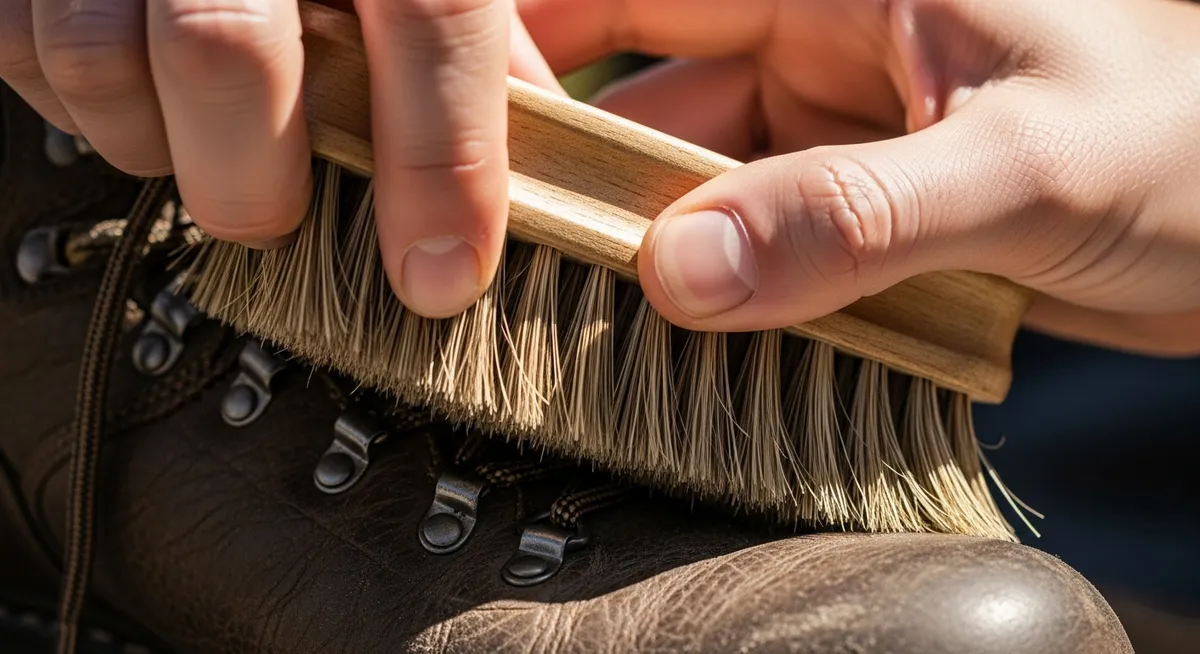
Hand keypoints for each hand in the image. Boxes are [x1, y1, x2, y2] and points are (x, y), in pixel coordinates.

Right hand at [0, 0, 561, 317]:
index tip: (441, 275)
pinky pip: (24, 50)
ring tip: (203, 147)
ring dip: (156, 146)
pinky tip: (140, 98)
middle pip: (228, 49)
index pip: (430, 14)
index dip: (442, 159)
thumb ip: (479, 51)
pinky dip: (85, 109)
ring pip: (100, 56)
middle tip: (275, 220)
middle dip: (256, 184)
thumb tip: (541, 167)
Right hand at [522, 0, 1199, 355]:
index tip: (463, 115)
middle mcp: (821, 41)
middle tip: (501, 246)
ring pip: (697, 183)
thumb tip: (685, 273)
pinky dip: (720, 290)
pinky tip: (681, 335)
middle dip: (583, 170)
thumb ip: (855, 215)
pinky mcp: (856, 210)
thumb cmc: (1194, 141)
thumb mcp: (1025, 166)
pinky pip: (755, 245)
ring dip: (651, 247)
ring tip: (577, 312)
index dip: (537, 40)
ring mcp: (834, 130)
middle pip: (651, 94)